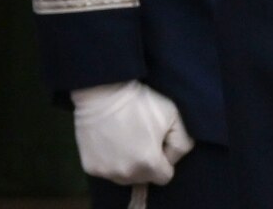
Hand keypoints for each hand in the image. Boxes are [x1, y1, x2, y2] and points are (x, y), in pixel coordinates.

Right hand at [71, 80, 194, 185]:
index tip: (158, 143)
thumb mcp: (174, 117)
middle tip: (142, 139)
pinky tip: (112, 142)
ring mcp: (106, 172)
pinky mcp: (90, 168)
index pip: (165, 177)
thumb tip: (171, 159)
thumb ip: (182, 143)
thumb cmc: (141, 103)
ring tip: (127, 140)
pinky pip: (108, 171)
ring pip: (125, 177)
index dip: (165, 160)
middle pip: (144, 178)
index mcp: (149, 164)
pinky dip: (111, 161)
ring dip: (129, 165)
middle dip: (147, 164)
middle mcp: (126, 174)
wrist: (104, 94)